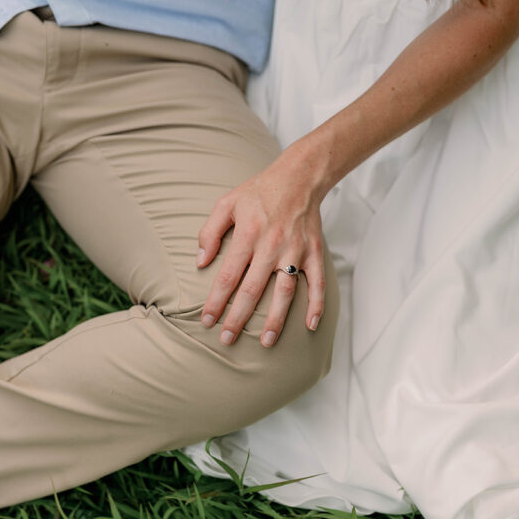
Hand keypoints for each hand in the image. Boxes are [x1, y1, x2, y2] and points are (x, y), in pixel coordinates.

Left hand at [197, 154, 327, 346]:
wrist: (299, 177)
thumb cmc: (258, 191)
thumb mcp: (226, 203)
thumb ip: (209, 232)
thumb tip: (200, 262)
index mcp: (248, 235)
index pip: (228, 276)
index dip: (216, 301)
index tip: (207, 321)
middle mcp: (271, 246)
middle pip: (253, 290)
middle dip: (238, 318)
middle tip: (227, 340)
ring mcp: (295, 251)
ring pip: (285, 292)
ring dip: (276, 319)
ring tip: (265, 342)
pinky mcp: (313, 252)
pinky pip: (317, 283)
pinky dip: (317, 305)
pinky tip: (311, 326)